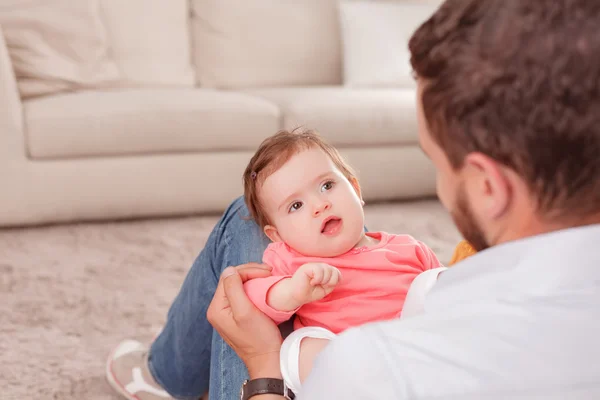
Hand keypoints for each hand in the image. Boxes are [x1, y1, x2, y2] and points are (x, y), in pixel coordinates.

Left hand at [207, 263, 282, 378]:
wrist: (269, 360)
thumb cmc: (259, 339)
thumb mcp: (245, 312)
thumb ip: (234, 289)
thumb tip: (229, 269)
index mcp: (216, 309)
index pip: (228, 277)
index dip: (248, 271)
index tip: (268, 272)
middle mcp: (218, 310)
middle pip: (231, 280)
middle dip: (250, 272)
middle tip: (270, 271)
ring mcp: (227, 313)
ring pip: (238, 285)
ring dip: (253, 278)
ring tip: (269, 276)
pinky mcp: (237, 315)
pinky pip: (243, 294)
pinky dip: (254, 287)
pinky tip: (265, 286)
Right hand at [290, 262, 340, 304]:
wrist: (297, 296)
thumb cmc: (310, 292)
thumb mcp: (326, 288)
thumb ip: (333, 281)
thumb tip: (337, 275)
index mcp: (324, 270)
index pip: (336, 271)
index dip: (334, 280)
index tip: (326, 286)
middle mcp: (319, 266)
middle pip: (333, 270)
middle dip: (329, 282)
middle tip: (320, 286)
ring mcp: (312, 265)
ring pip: (327, 269)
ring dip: (323, 280)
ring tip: (315, 284)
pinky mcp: (307, 267)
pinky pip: (318, 270)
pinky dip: (317, 279)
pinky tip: (312, 282)